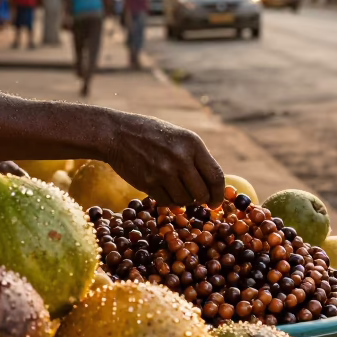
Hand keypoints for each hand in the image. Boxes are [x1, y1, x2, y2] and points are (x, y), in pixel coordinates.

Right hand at [104, 114, 224, 206]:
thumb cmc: (150, 134)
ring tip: (174, 187)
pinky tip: (161, 188)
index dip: (219, 194)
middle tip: (196, 199)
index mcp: (192, 143)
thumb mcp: (179, 137)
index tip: (216, 202)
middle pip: (201, 193)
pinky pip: (166, 201)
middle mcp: (181, 158)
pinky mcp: (149, 183)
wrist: (116, 134)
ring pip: (184, 200)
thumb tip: (212, 185)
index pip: (216, 176)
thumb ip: (195, 157)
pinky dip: (167, 199)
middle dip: (200, 199)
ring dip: (182, 199)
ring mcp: (164, 172)